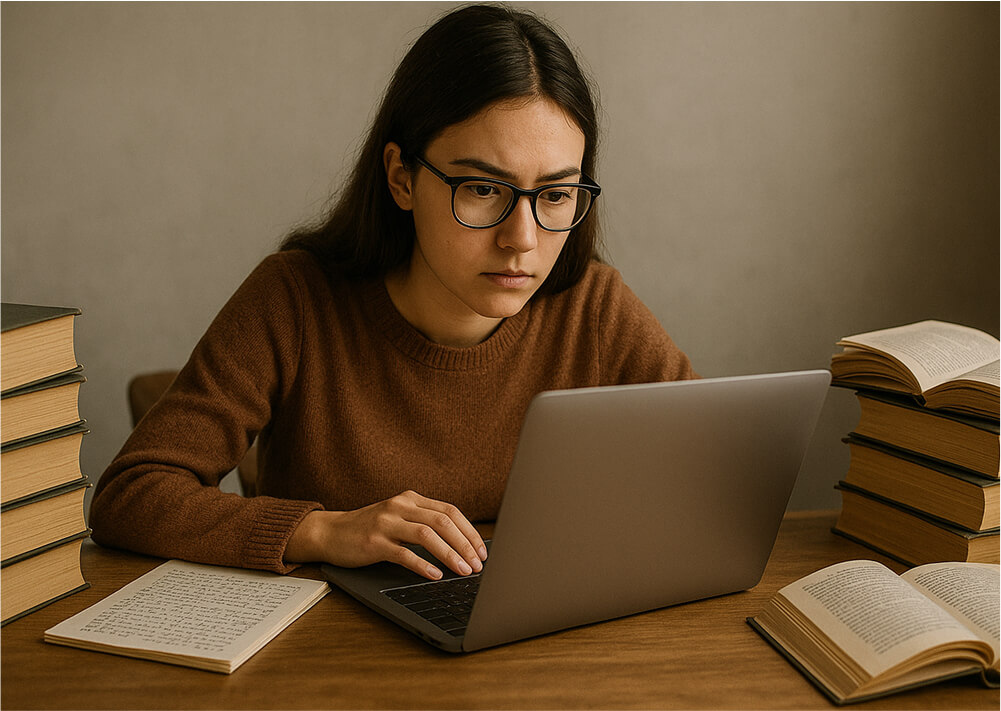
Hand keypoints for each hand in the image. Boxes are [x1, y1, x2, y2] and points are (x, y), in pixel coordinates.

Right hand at [284, 490, 487, 579]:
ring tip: (463, 571)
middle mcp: (400, 506)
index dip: (470, 532)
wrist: (330, 532)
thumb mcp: (399, 517)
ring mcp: (387, 522)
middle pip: (443, 522)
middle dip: (465, 545)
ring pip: (427, 535)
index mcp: (411, 499)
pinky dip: (423, 565)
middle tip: (478, 565)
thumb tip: (461, 544)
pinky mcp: (374, 542)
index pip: (450, 511)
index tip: (482, 551)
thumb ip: (424, 523)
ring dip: (450, 555)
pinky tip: (435, 576)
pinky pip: (404, 553)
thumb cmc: (369, 529)